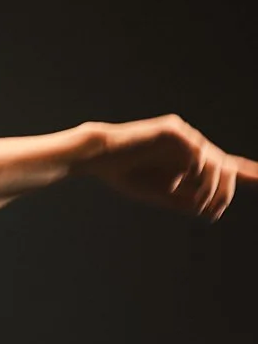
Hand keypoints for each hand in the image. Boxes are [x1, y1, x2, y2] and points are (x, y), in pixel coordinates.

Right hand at [88, 114, 257, 220]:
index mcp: (189, 157)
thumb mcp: (160, 194)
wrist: (99, 158)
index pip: (224, 165)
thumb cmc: (125, 175)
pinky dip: (196, 171)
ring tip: (200, 204)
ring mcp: (183, 135)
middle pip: (224, 166)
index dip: (247, 173)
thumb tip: (209, 209)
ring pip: (213, 161)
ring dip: (211, 187)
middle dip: (224, 193)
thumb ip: (185, 200)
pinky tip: (186, 182)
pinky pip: (196, 152)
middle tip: (212, 213)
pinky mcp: (173, 131)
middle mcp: (191, 144)